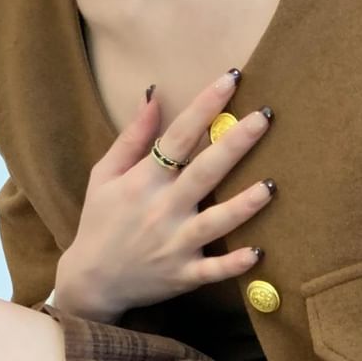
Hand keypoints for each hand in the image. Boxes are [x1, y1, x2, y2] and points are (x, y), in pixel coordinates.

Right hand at [55, 68, 274, 323]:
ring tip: (270, 186)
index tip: (230, 79)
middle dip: (234, 144)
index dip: (204, 107)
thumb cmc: (100, 223)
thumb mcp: (105, 176)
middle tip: (264, 118)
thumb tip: (154, 95)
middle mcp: (162, 210)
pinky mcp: (183, 274)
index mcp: (143, 182)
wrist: (91, 281)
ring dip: (243, 205)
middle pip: (204, 173)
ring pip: (215, 222)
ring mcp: (175, 244)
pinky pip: (212, 269)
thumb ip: (132, 138)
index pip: (178, 137)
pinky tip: (257, 253)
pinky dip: (233, 264)